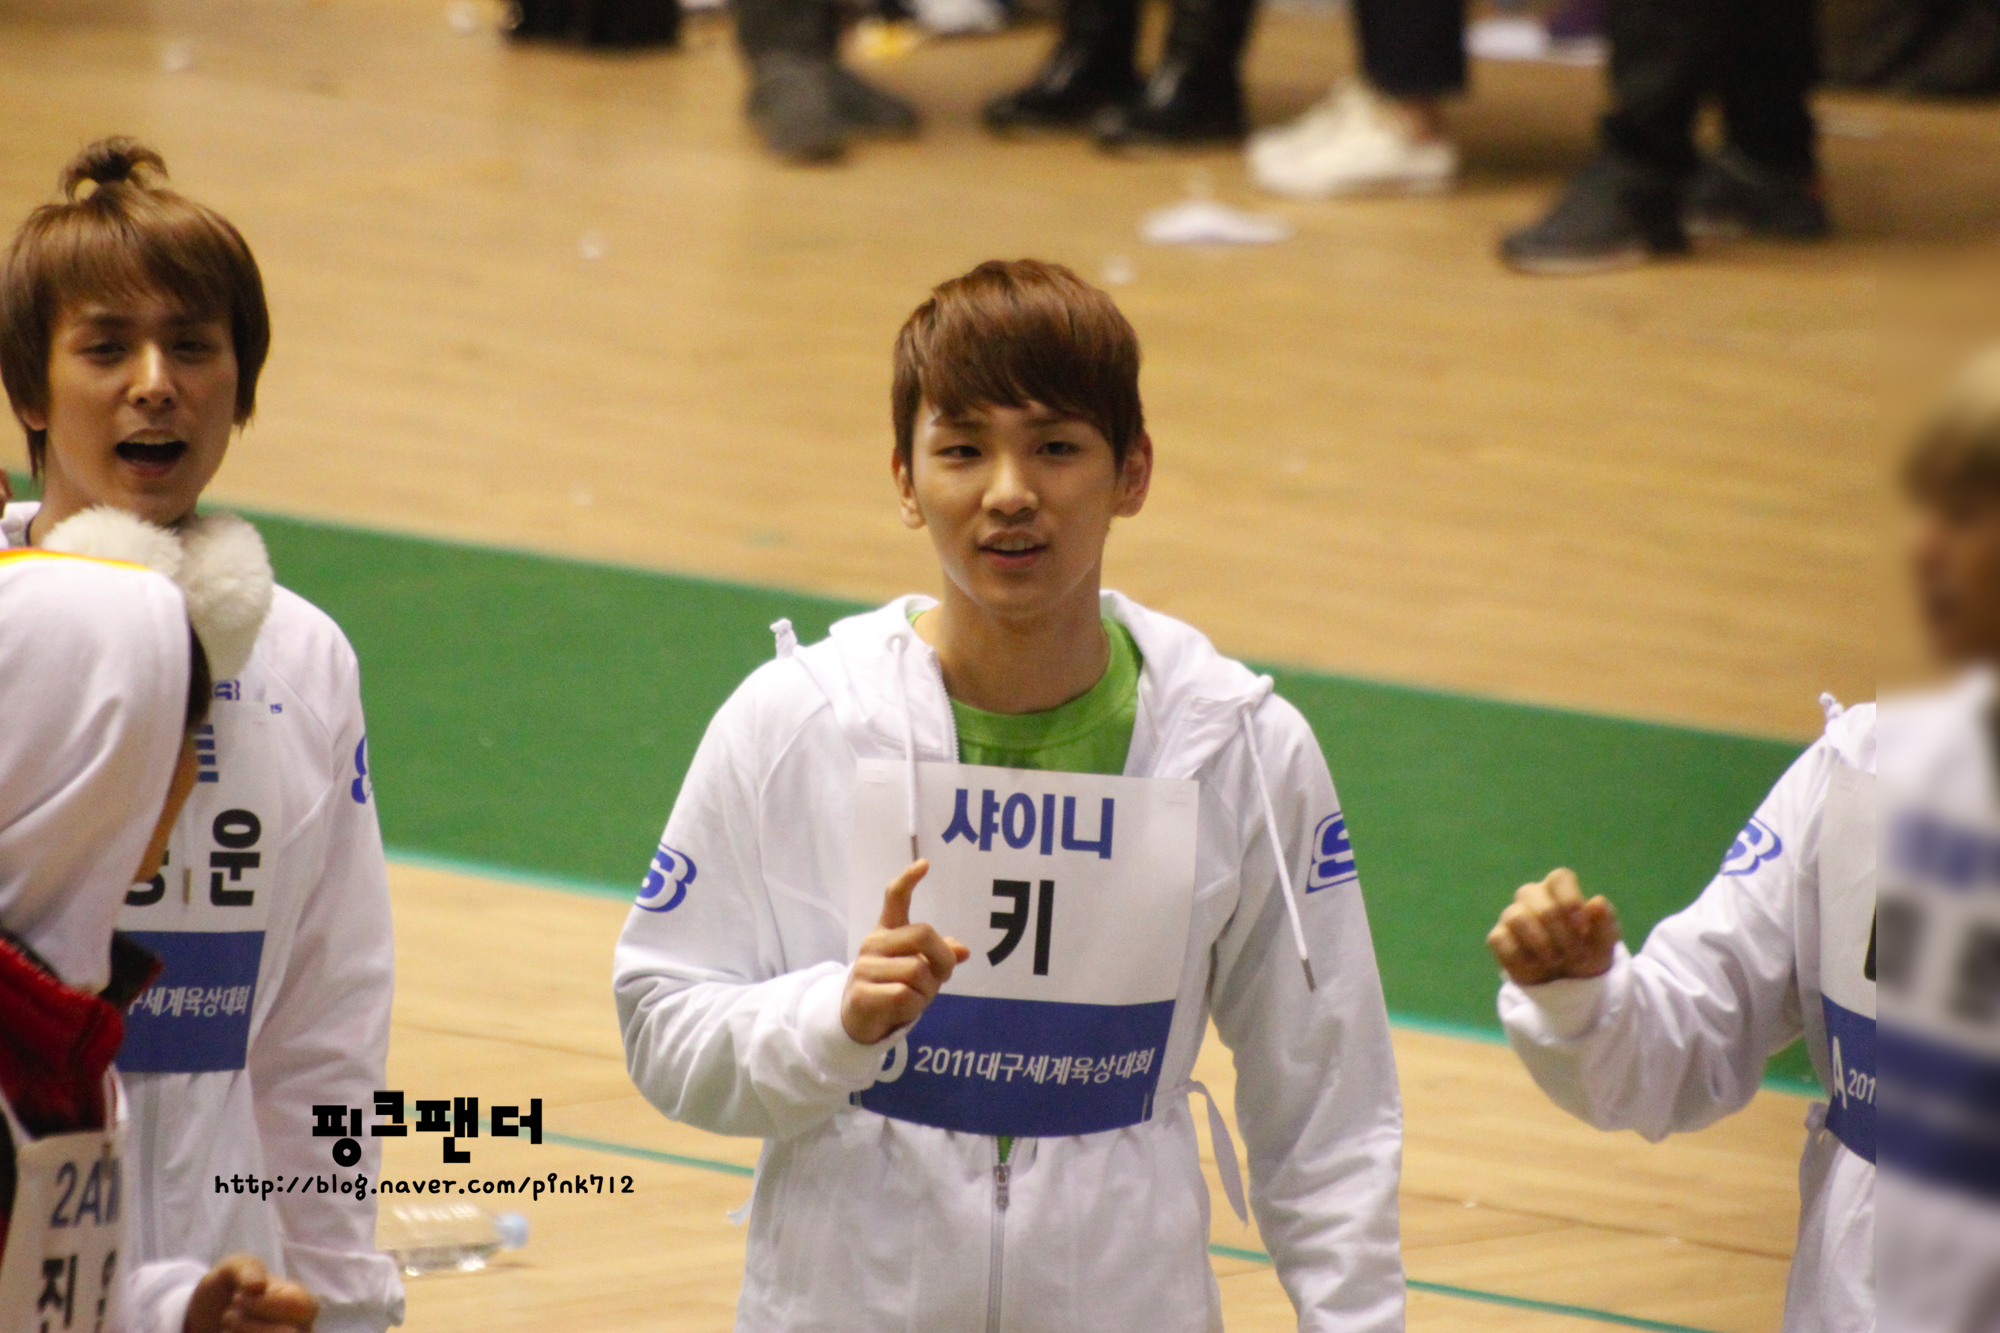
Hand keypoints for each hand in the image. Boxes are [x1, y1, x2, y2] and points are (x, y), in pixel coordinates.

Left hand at [183, 1255, 317, 1332]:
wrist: (207, 1319)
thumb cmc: (230, 1289)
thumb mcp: (233, 1268)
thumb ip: (247, 1269)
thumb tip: (257, 1287)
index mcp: (301, 1303)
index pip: (302, 1307)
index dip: (266, 1304)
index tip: (238, 1298)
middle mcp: (300, 1330)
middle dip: (248, 1326)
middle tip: (229, 1316)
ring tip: (226, 1329)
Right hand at [841, 860, 969, 1044]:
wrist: (860, 1022)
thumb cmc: (894, 989)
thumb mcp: (921, 971)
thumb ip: (939, 957)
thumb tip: (963, 950)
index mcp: (888, 932)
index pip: (895, 897)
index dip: (909, 879)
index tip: (925, 864)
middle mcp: (874, 943)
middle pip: (923, 935)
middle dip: (943, 959)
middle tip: (942, 977)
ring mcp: (865, 967)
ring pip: (918, 971)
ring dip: (927, 992)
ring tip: (914, 998)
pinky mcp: (861, 992)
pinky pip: (905, 995)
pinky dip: (914, 1007)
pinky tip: (902, 1010)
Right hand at [1487, 868, 1621, 986]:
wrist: (1569, 984)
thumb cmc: (1588, 952)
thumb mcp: (1605, 943)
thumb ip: (1605, 922)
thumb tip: (1596, 902)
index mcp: (1560, 890)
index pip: (1560, 878)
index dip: (1570, 901)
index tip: (1582, 929)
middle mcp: (1533, 897)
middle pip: (1542, 904)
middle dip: (1563, 935)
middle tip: (1577, 955)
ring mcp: (1513, 915)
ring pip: (1518, 917)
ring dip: (1541, 943)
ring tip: (1556, 961)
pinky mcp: (1498, 937)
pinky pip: (1500, 939)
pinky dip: (1520, 956)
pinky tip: (1535, 965)